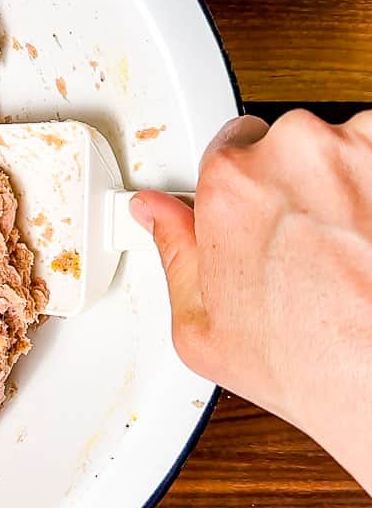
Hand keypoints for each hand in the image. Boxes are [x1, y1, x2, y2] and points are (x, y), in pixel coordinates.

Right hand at [131, 110, 371, 492]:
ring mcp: (358, 153)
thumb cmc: (311, 361)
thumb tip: (157, 216)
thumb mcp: (200, 326)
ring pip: (340, 151)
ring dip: (340, 186)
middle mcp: (294, 152)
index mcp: (230, 184)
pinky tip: (367, 241)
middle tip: (298, 247)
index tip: (250, 218)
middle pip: (284, 146)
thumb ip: (172, 252)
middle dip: (289, 187)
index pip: (225, 147)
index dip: (238, 190)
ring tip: (343, 249)